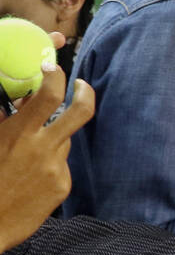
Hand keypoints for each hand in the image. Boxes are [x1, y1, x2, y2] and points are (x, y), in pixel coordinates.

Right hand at [0, 63, 95, 251]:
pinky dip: (49, 165)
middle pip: (81, 111)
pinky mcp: (63, 186)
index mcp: (19, 135)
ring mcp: (57, 168)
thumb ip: (8, 123)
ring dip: (52, 140)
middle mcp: (44, 149)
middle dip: (85, 92)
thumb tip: (22, 103)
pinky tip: (29, 179)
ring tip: (25, 159)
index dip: (55, 76)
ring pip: (64, 141)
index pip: (49, 95)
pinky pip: (61, 165)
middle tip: (81, 84)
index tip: (53, 68)